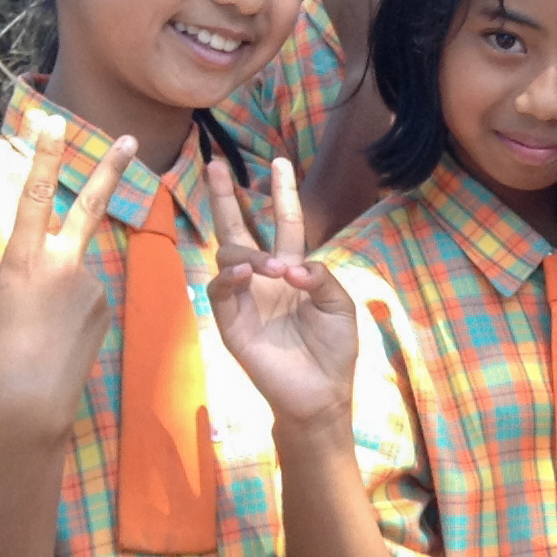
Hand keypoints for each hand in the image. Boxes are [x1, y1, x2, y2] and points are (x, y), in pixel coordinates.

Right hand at [0, 117, 131, 444]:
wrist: (30, 404)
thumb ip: (14, 280)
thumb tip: (32, 275)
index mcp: (23, 260)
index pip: (36, 196)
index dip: (46, 158)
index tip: (55, 123)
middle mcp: (63, 264)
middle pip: (90, 206)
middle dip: (110, 170)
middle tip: (129, 139)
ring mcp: (91, 286)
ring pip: (75, 273)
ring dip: (59, 295)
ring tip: (39, 334)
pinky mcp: (106, 309)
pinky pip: (85, 300)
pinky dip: (69, 315)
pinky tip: (56, 342)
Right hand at [205, 156, 358, 433]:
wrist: (321, 393)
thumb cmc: (334, 350)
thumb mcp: (340, 306)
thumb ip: (321, 277)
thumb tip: (291, 265)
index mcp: (293, 270)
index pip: (285, 222)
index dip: (282, 194)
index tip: (279, 162)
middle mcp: (264, 278)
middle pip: (239, 227)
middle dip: (226, 195)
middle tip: (216, 164)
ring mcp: (244, 298)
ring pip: (228, 254)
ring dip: (248, 251)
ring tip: (271, 267)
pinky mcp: (231, 321)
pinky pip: (220, 289)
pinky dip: (229, 276)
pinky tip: (244, 273)